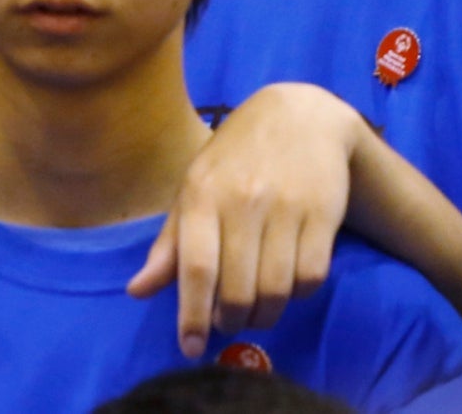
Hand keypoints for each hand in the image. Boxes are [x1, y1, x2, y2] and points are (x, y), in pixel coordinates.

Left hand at [129, 84, 357, 356]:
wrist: (301, 116)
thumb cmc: (235, 158)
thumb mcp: (193, 189)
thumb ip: (170, 244)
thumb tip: (137, 291)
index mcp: (203, 194)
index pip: (195, 267)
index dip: (191, 314)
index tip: (190, 346)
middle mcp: (244, 201)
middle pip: (238, 289)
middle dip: (231, 320)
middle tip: (227, 323)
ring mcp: (287, 208)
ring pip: (277, 291)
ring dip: (264, 315)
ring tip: (255, 312)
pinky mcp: (325, 214)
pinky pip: (311, 278)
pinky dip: (298, 294)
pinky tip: (286, 284)